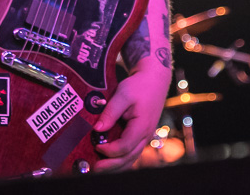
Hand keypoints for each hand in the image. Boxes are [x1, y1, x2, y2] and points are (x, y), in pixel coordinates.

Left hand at [92, 56, 171, 171]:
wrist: (154, 80)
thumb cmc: (139, 86)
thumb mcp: (123, 94)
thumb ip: (110, 112)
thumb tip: (97, 129)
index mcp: (142, 126)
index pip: (125, 146)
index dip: (110, 150)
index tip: (96, 145)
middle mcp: (146, 135)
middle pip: (129, 157)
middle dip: (112, 165)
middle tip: (95, 168)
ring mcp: (145, 136)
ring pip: (132, 157)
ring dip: (117, 165)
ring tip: (101, 168)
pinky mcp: (141, 135)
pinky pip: (132, 152)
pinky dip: (122, 159)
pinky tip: (111, 161)